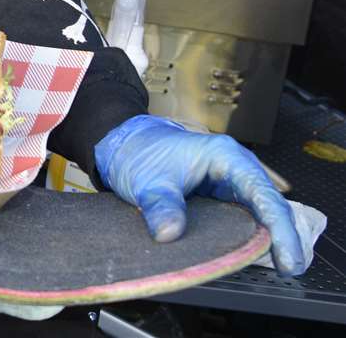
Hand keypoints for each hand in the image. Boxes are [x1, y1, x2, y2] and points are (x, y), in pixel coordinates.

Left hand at [95, 114, 305, 275]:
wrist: (124, 147)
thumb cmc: (139, 154)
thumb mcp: (147, 180)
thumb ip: (160, 205)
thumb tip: (169, 233)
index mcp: (225, 156)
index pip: (263, 194)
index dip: (280, 229)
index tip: (287, 259)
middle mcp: (235, 169)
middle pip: (269, 205)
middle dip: (285, 237)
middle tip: (290, 268)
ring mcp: (230, 184)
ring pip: (260, 214)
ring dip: (270, 239)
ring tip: (283, 266)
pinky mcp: (221, 198)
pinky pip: (244, 219)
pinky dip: (253, 236)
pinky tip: (256, 256)